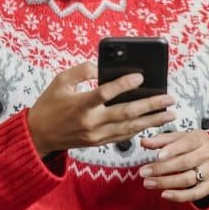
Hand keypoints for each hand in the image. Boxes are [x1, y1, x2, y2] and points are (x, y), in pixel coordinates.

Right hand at [26, 62, 176, 155]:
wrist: (38, 135)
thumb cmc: (50, 104)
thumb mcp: (60, 81)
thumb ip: (82, 71)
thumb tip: (102, 66)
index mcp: (80, 105)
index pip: (106, 93)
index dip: (124, 84)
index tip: (140, 77)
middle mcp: (90, 122)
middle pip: (126, 113)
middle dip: (151, 106)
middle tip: (169, 99)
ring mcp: (96, 135)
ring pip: (129, 128)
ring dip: (152, 121)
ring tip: (170, 114)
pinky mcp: (98, 143)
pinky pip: (123, 136)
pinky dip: (140, 129)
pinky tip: (153, 122)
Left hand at [138, 131, 208, 202]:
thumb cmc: (195, 146)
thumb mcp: (181, 138)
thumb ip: (162, 140)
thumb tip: (143, 142)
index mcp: (201, 139)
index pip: (186, 143)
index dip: (172, 150)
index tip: (157, 156)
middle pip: (184, 163)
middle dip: (162, 168)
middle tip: (143, 172)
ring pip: (187, 179)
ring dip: (166, 182)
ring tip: (148, 183)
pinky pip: (195, 194)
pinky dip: (179, 196)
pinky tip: (164, 194)